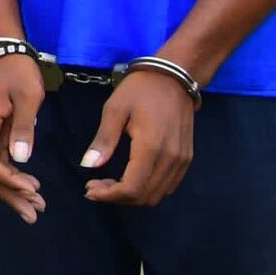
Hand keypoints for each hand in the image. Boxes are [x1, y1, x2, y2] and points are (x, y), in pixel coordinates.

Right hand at [0, 55, 46, 222]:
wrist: (8, 53)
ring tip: (36, 207)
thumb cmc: (19, 72)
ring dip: (13, 190)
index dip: (9, 181)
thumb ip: (24, 128)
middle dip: (11, 195)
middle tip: (35, 214)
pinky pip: (1, 162)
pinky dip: (14, 178)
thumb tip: (21, 160)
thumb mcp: (27, 97)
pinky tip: (30, 188)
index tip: (33, 190)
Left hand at [81, 69, 195, 206]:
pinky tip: (130, 178)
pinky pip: (167, 185)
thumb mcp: (115, 109)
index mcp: (151, 147)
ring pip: (157, 195)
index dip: (109, 195)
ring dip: (132, 196)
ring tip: (110, 183)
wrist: (174, 77)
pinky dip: (147, 189)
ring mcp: (182, 160)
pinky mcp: (186, 158)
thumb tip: (88, 165)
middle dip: (117, 197)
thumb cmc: (140, 90)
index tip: (89, 190)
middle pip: (144, 196)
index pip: (132, 188)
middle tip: (96, 186)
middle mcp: (170, 159)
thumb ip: (104, 140)